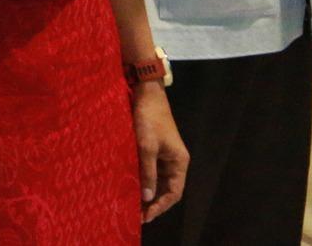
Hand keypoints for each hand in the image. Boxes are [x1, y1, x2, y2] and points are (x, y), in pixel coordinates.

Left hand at [131, 81, 188, 223]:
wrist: (147, 94)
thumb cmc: (148, 119)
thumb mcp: (146, 147)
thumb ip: (147, 172)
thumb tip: (147, 198)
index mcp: (179, 163)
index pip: (173, 193)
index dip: (160, 206)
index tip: (146, 216)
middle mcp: (175, 162)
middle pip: (167, 190)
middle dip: (153, 203)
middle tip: (137, 216)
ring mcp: (165, 156)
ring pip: (158, 181)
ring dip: (148, 193)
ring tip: (133, 206)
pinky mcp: (155, 150)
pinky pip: (151, 171)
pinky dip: (143, 180)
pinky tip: (132, 187)